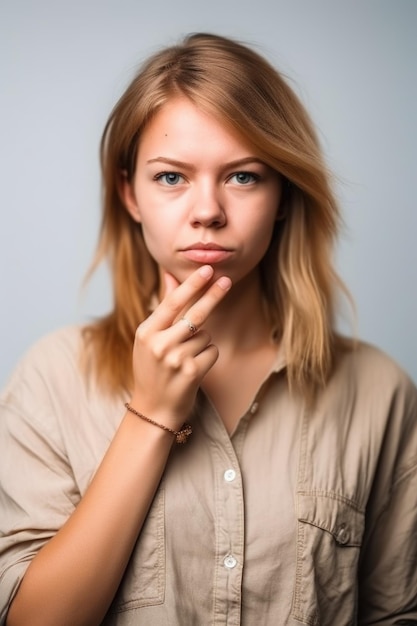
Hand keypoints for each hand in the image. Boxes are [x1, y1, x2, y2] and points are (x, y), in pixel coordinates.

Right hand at [129, 265, 231, 428]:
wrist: (153, 409)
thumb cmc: (152, 369)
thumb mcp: (149, 339)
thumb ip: (163, 309)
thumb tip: (171, 277)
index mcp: (146, 332)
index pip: (172, 302)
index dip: (191, 284)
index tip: (207, 269)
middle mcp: (159, 344)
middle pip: (194, 314)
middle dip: (213, 295)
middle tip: (227, 280)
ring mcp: (175, 359)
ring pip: (205, 335)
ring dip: (202, 342)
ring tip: (185, 358)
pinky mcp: (192, 372)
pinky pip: (212, 351)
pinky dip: (208, 356)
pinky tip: (193, 368)